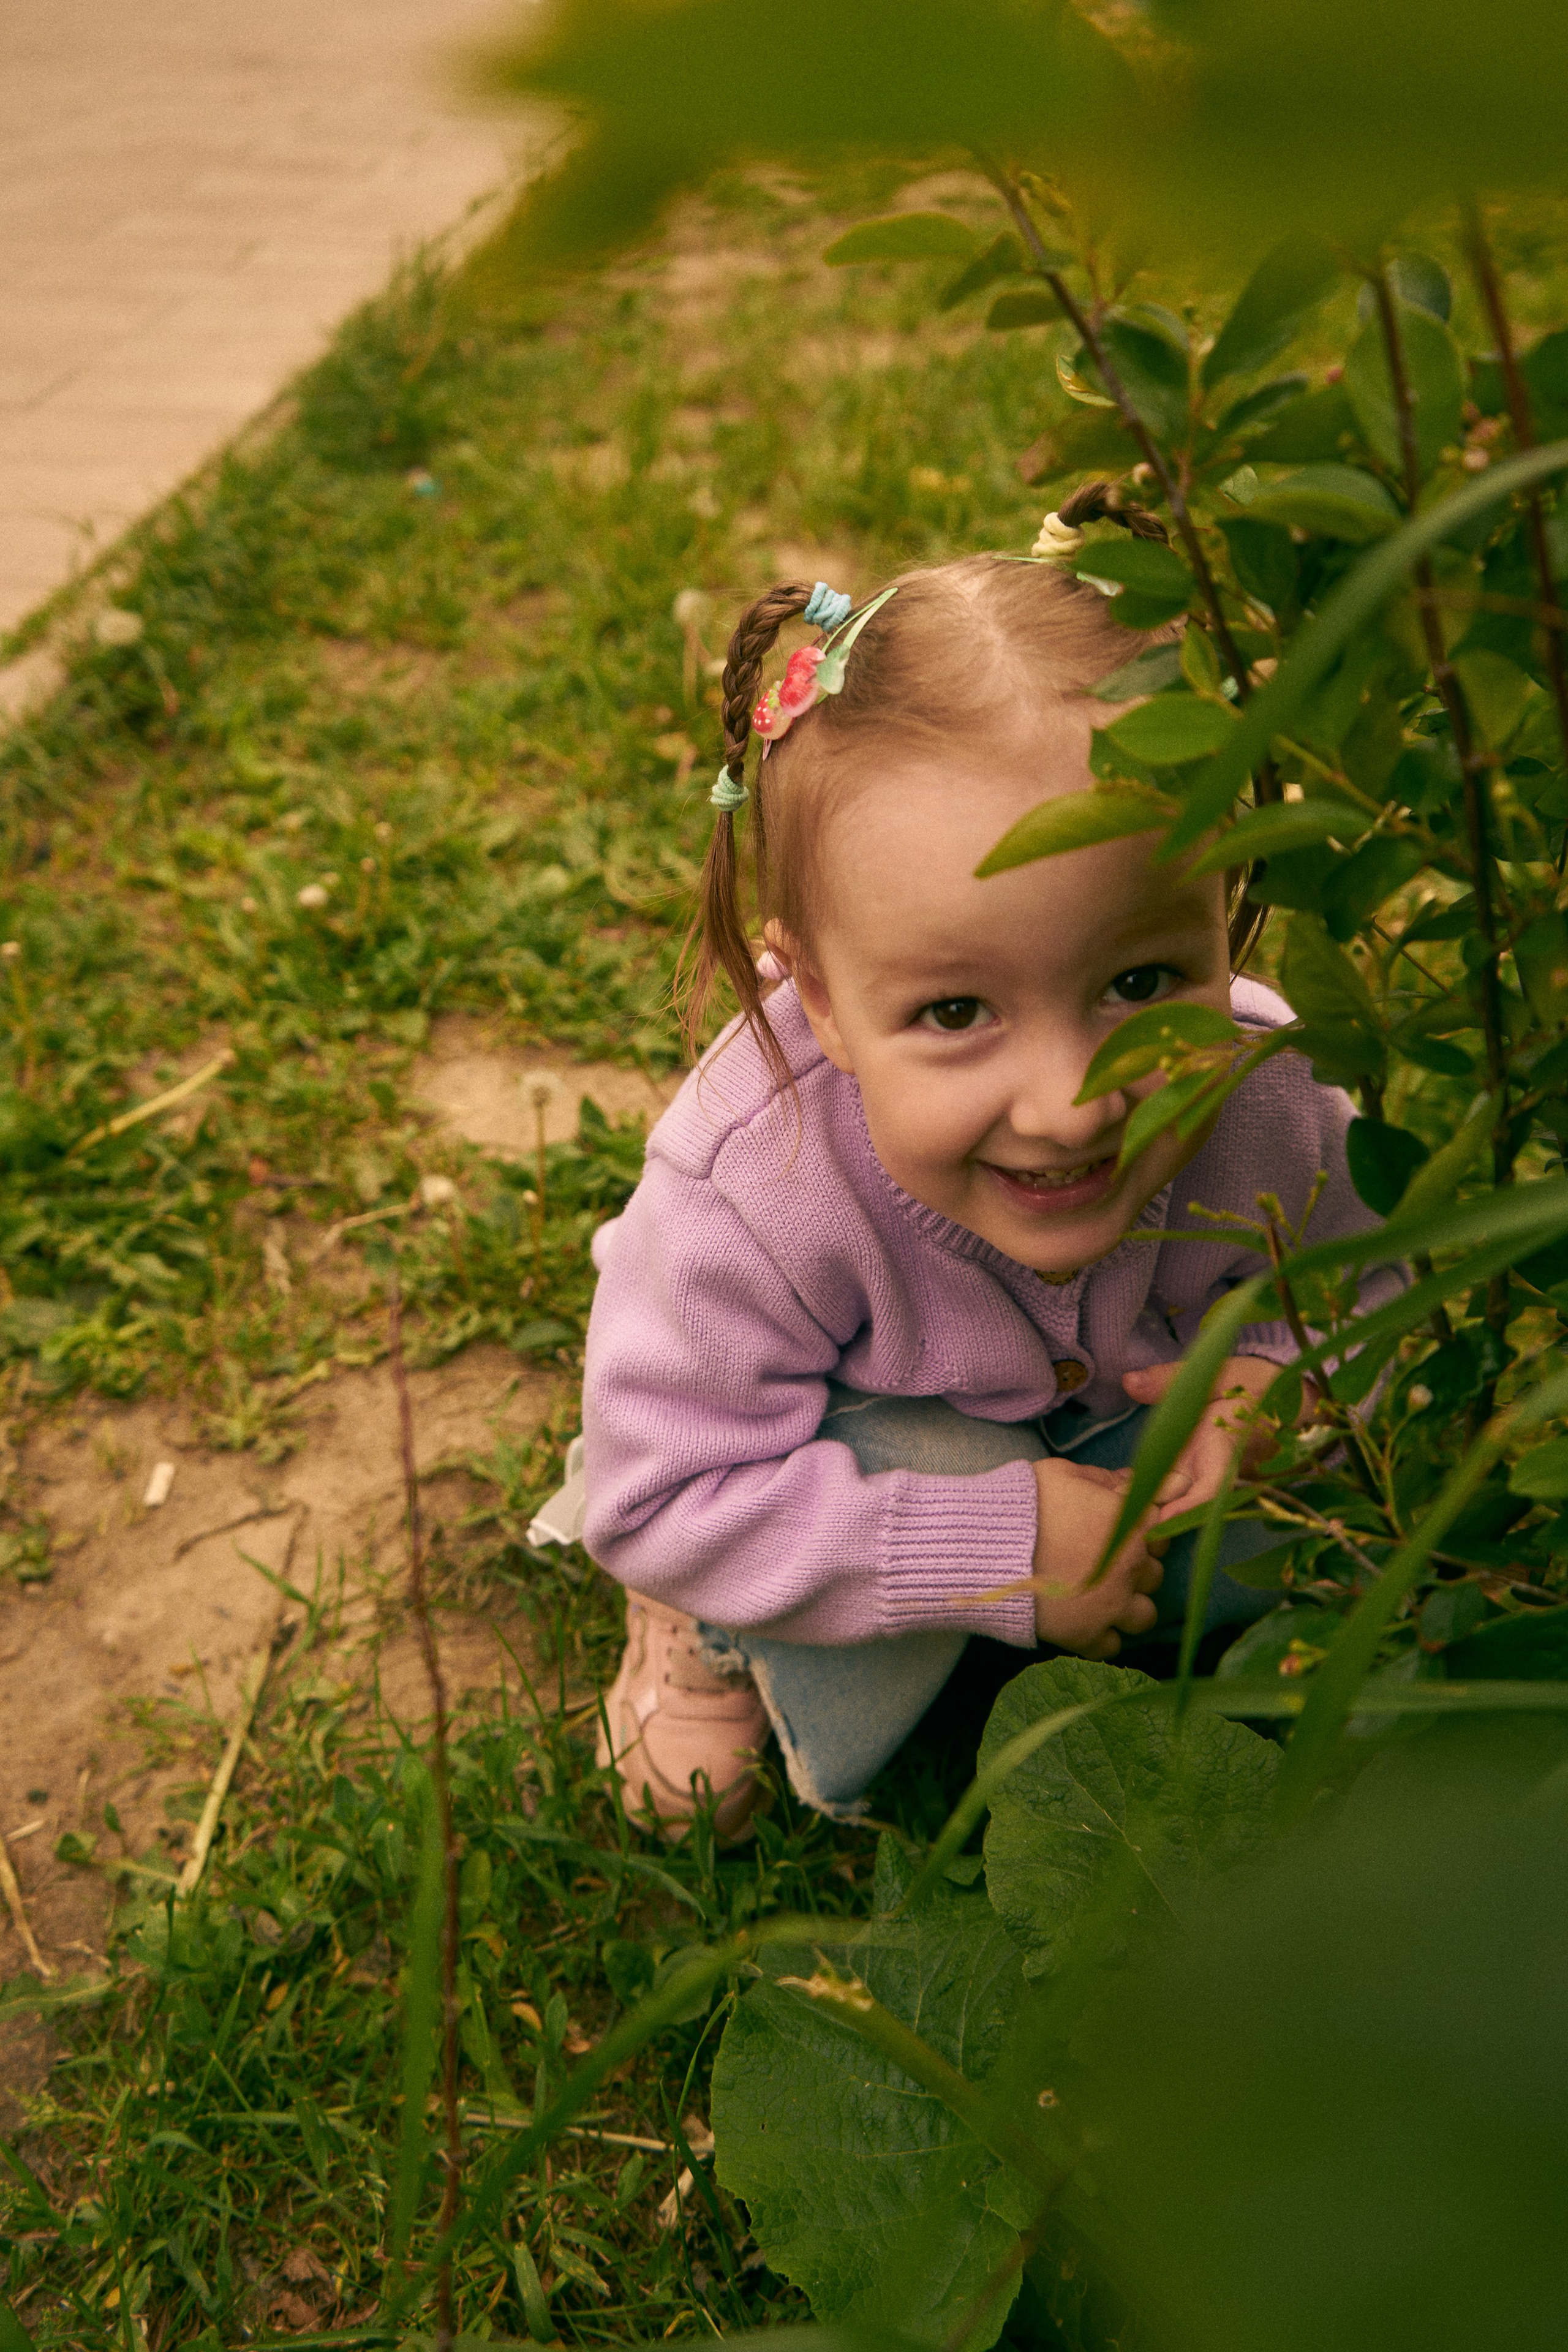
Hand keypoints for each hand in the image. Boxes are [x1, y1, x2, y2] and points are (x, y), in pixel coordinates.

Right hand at [1029, 1457, 1179, 1659]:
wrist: (986, 1546)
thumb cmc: (1026, 1503)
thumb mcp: (1069, 1475)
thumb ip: (1113, 1480)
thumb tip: (1154, 1481)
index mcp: (1132, 1525)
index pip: (1161, 1530)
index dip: (1141, 1530)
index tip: (1119, 1531)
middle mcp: (1131, 1568)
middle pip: (1153, 1573)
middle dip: (1133, 1568)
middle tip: (1102, 1562)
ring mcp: (1111, 1605)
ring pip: (1144, 1615)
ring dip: (1127, 1606)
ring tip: (1099, 1597)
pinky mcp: (1086, 1635)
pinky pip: (1111, 1646)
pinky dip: (1100, 1635)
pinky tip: (1081, 1619)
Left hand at [1120, 1354, 1282, 1521]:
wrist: (1287, 1402)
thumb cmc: (1260, 1385)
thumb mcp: (1222, 1372)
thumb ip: (1174, 1379)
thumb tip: (1128, 1381)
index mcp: (1230, 1451)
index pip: (1213, 1488)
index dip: (1188, 1508)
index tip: (1161, 1520)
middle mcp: (1219, 1474)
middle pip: (1188, 1506)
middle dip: (1155, 1516)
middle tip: (1116, 1522)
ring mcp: (1207, 1477)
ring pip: (1176, 1502)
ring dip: (1146, 1506)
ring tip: (1110, 1509)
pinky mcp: (1196, 1476)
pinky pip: (1171, 1491)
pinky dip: (1145, 1492)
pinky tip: (1115, 1491)